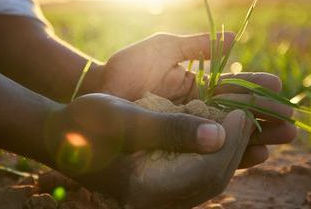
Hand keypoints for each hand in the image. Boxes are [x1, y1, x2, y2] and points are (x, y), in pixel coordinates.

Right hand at [44, 93, 251, 207]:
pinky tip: (225, 133)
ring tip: (248, 123)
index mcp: (146, 189)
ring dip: (231, 149)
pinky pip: (197, 172)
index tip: (242, 111)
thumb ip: (170, 130)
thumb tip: (217, 135)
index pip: (206, 172)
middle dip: (239, 146)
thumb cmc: (85, 124)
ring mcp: (158, 194)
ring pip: (208, 176)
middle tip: (250, 113)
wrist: (60, 135)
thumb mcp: (126, 119)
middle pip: (212, 178)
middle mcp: (156, 199)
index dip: (231, 141)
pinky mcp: (158, 184)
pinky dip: (214, 152)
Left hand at [97, 32, 295, 168]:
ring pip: (231, 135)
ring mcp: (190, 129)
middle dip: (267, 117)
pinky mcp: (180, 148)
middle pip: (240, 114)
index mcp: (199, 85)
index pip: (235, 88)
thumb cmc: (129, 66)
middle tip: (292, 121)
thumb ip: (198, 46)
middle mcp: (199, 108)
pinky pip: (211, 154)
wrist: (98, 91)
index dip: (257, 88)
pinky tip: (256, 155)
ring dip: (259, 137)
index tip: (279, 87)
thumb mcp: (165, 49)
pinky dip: (235, 155)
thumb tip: (235, 38)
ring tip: (284, 138)